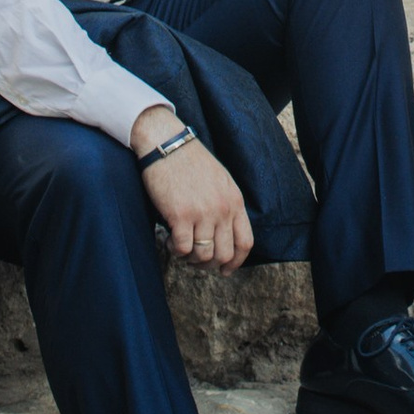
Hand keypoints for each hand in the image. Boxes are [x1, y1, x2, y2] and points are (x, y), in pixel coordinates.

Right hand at [133, 118, 251, 268]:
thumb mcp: (221, 182)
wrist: (167, 144)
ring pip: (203, 255)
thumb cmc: (191, 162)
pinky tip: (170, 240)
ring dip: (190, 258)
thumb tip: (224, 235)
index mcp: (235, 201)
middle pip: (224, 254)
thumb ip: (227, 206)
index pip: (245, 242)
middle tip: (196, 260)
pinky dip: (176, 250)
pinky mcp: (180, 215)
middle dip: (209, 264)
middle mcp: (222, 209)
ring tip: (181, 247)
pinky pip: (182, 249)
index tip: (224, 269)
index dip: (235, 262)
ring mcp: (202, 213)